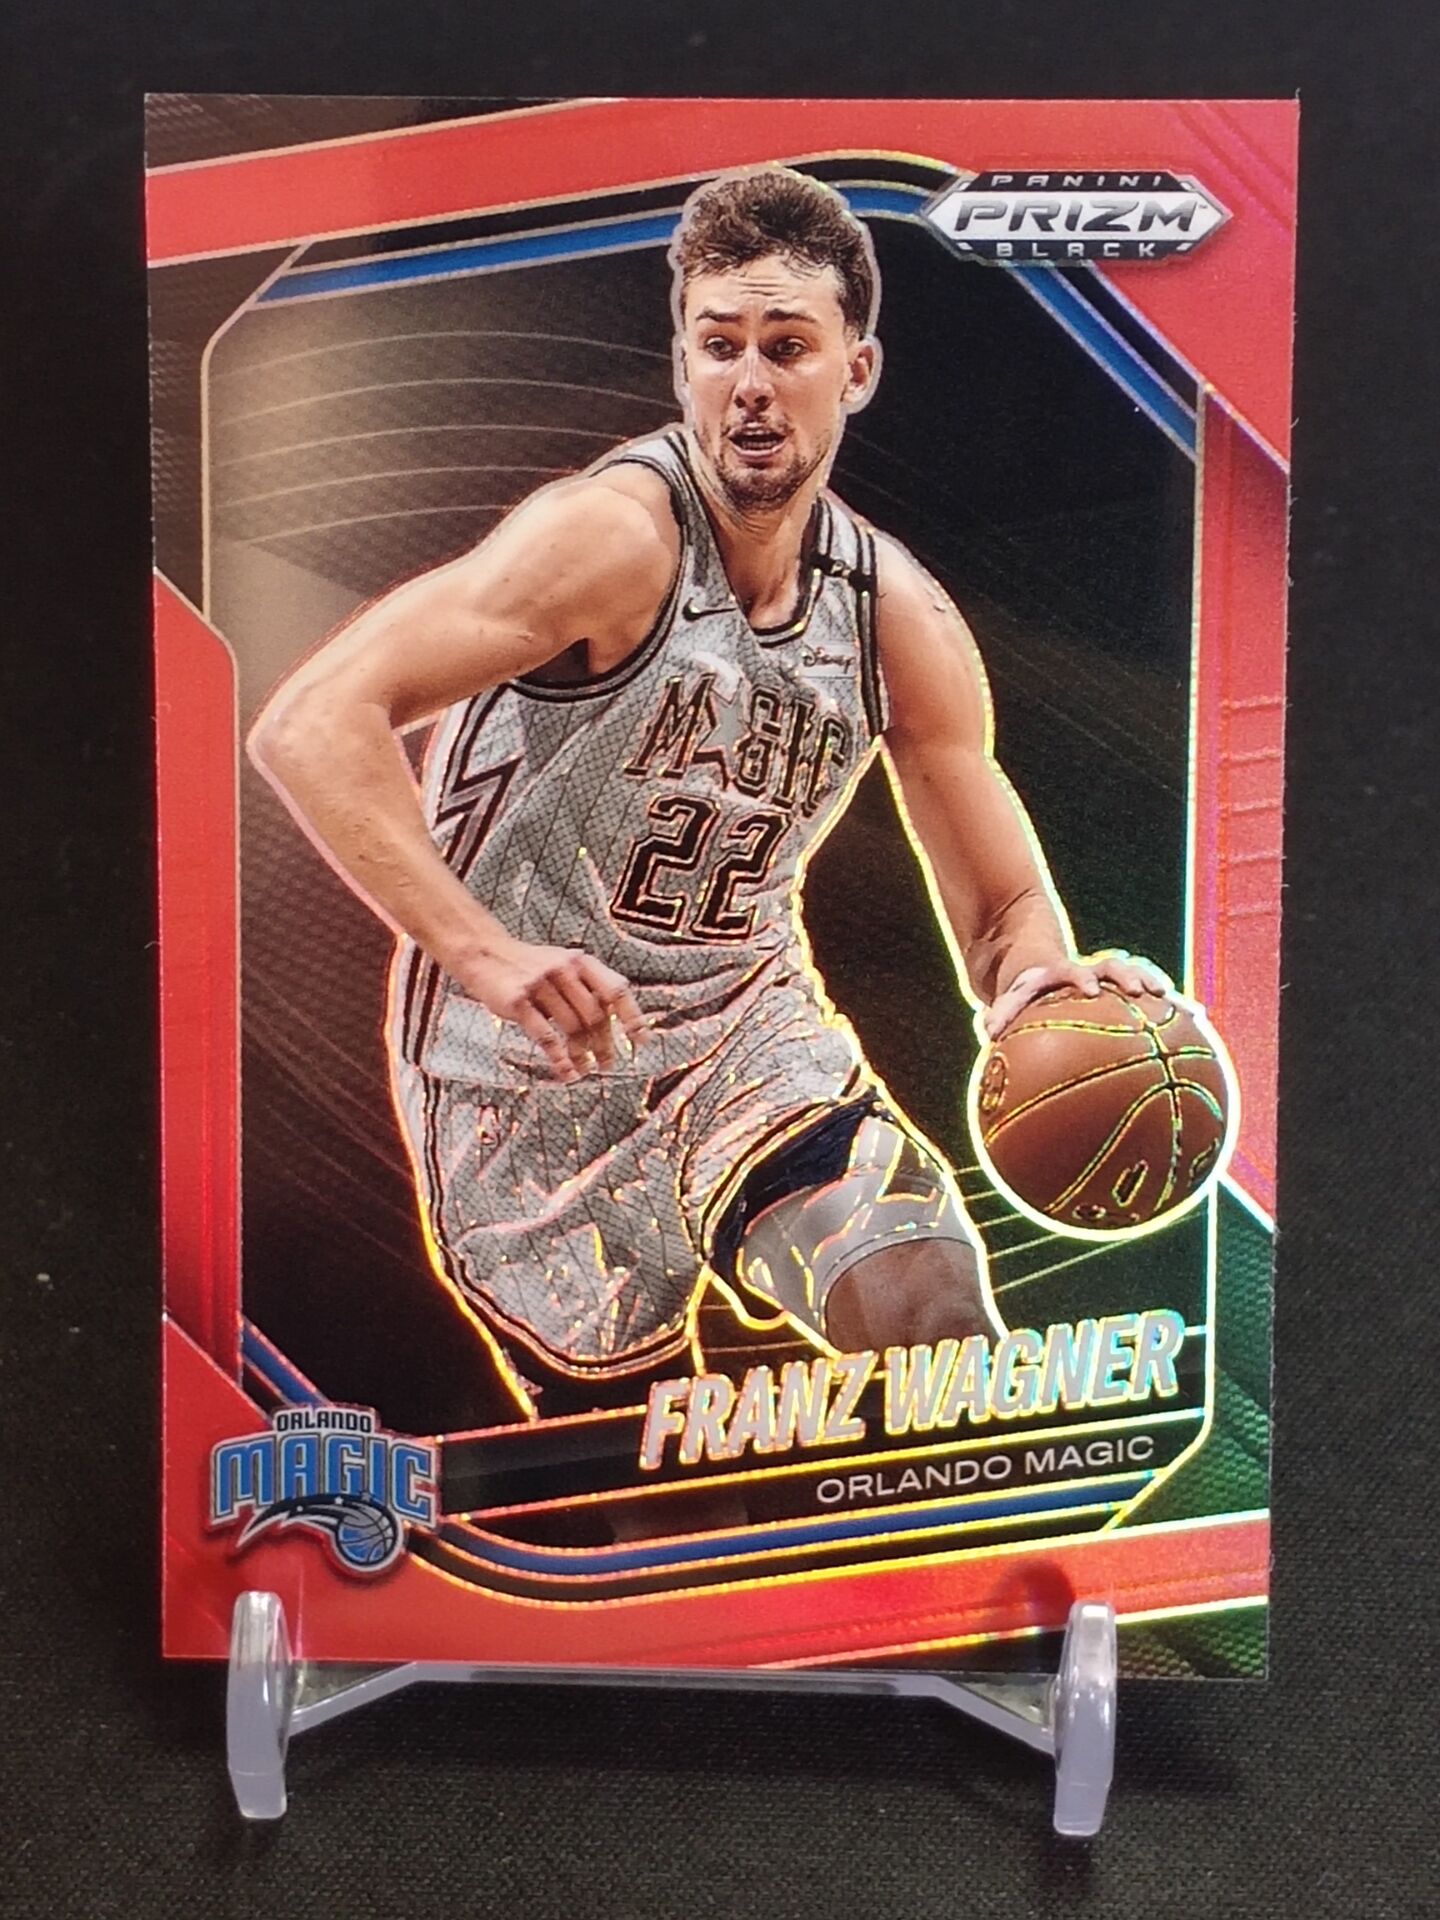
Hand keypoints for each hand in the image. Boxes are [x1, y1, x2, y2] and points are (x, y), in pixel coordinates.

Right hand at [456, 942, 649, 1081]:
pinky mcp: (518, 1002)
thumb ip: (587, 989)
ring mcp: (540, 984)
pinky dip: (559, 1059)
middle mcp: (564, 969)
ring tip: (585, 1070)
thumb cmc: (529, 967)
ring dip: (582, 1055)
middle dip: (604, 1044)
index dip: (632, 1016)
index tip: (640, 1041)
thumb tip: (614, 1028)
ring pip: (572, 1028)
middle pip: (595, 1015)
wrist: (484, 953)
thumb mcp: (563, 966)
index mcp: (581, 962)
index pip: (616, 989)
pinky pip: (546, 1036)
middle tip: (607, 1064)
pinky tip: (566, 1072)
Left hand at [983, 952, 1171, 1039]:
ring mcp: (1107, 977)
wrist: (1032, 955)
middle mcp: (1088, 971)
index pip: (1071, 971)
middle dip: (1129, 977)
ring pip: (1137, 977)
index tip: (1091, 988)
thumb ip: (1000, 1013)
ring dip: (1157, 988)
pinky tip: (1199, 1019)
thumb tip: (988, 1034)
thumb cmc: (1018, 985)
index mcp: (1059, 973)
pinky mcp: (1119, 987)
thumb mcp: (1006, 996)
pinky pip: (1147, 997)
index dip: (1080, 978)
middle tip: (1145, 990)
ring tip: (1184, 1006)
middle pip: (1113, 967)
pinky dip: (1170, 1006)